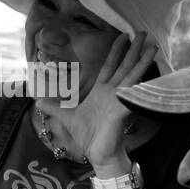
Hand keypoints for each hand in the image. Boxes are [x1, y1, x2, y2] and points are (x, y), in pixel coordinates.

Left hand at [43, 33, 158, 167]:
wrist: (99, 155)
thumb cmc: (89, 137)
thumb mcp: (66, 117)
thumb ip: (54, 107)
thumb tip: (37, 99)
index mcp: (102, 92)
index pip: (110, 66)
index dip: (116, 51)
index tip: (122, 36)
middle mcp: (113, 93)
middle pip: (125, 66)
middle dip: (134, 49)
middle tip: (142, 32)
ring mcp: (120, 101)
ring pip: (133, 76)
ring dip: (142, 61)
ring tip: (152, 47)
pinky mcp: (123, 111)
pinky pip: (132, 95)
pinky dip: (139, 85)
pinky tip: (147, 73)